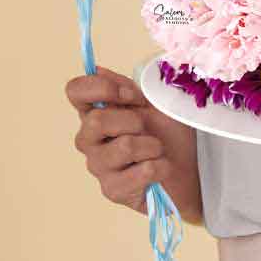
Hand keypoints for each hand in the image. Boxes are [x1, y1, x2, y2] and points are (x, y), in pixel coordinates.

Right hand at [66, 66, 171, 214]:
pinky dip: (161, 166)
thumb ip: (123, 86)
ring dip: (152, 145)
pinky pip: (142, 170)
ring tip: (157, 150)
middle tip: (148, 127)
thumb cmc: (166, 133)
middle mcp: (89, 140)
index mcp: (94, 112)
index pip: (74, 91)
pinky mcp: (113, 191)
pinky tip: (161, 168)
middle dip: (133, 120)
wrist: (185, 168)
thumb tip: (97, 70)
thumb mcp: (150, 101)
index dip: (102, 88)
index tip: (132, 95)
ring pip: (124, 146)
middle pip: (96, 121)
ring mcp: (98, 167)